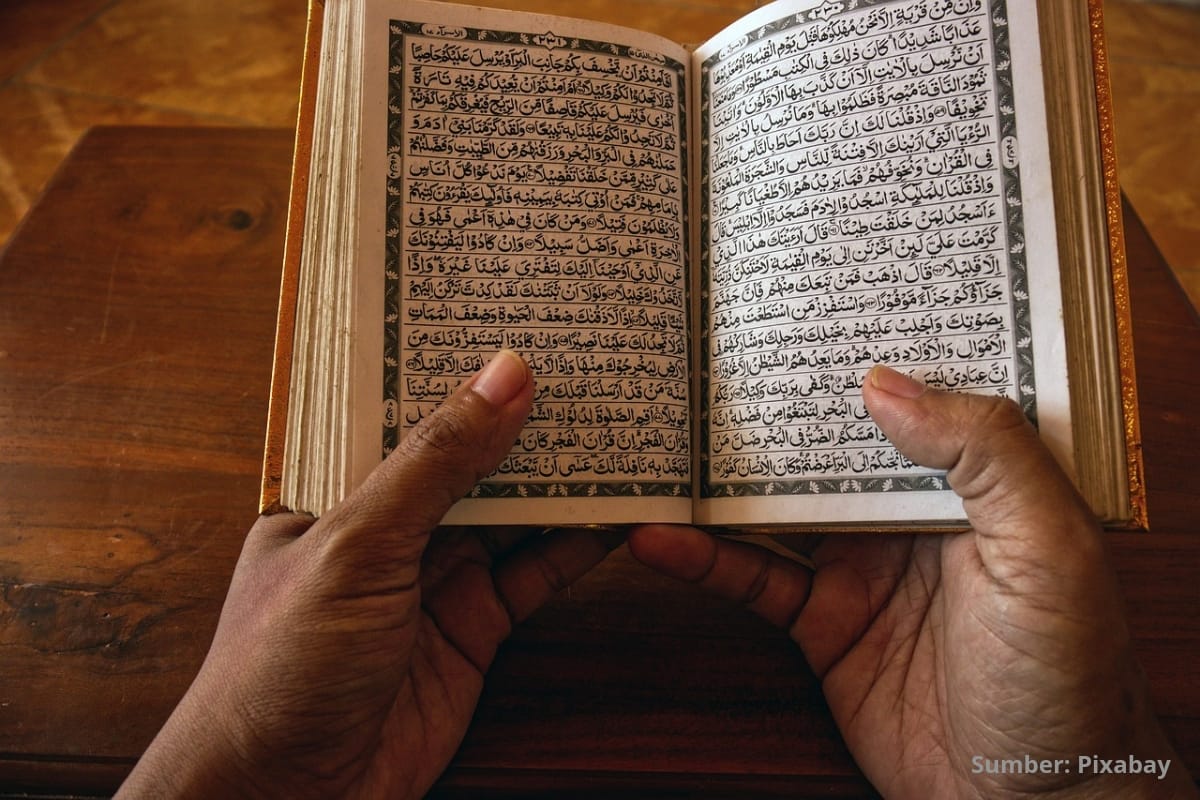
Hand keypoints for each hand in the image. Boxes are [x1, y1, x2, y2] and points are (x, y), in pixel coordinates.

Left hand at [118, 350, 614, 798]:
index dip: (458, 369)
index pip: (403, 411)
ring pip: (510, 513)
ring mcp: (433, 580)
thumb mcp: (358, 544)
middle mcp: (387, 528)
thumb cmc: (282, 665)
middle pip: (468, 460)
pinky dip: (574, 547)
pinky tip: (615, 516)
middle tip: (589, 367)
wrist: (290, 798)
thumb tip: (503, 376)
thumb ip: (436, 462)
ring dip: (560, 480)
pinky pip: (533, 574)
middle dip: (522, 421)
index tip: (518, 322)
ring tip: (619, 427)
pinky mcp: (474, 630)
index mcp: (335, 490)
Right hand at [629, 366, 1194, 798]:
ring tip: (662, 439)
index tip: (812, 302)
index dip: (870, 347)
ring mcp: (862, 565)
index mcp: (977, 479)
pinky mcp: (824, 622)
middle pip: (831, 442)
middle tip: (710, 351)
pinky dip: (704, 560)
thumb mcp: (1049, 547)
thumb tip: (883, 383)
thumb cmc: (1068, 674)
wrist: (1032, 799)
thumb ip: (984, 454)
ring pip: (778, 504)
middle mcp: (912, 512)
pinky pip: (754, 580)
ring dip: (721, 478)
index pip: (917, 394)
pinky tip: (658, 540)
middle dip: (779, 401)